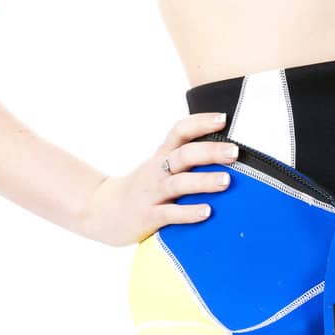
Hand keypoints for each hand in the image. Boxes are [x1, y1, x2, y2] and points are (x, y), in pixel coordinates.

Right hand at [81, 112, 238, 246]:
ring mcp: (151, 193)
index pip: (179, 131)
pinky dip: (189, 213)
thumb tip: (224, 149)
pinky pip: (170, 214)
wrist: (100, 210)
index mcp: (161, 155)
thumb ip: (183, 158)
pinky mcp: (148, 217)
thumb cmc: (141, 187)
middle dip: (210, 152)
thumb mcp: (158, 166)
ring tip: (227, 181)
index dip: (200, 122)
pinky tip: (207, 212)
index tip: (223, 118)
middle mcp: (156, 171)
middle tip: (235, 152)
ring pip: (178, 183)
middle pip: (183, 155)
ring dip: (203, 181)